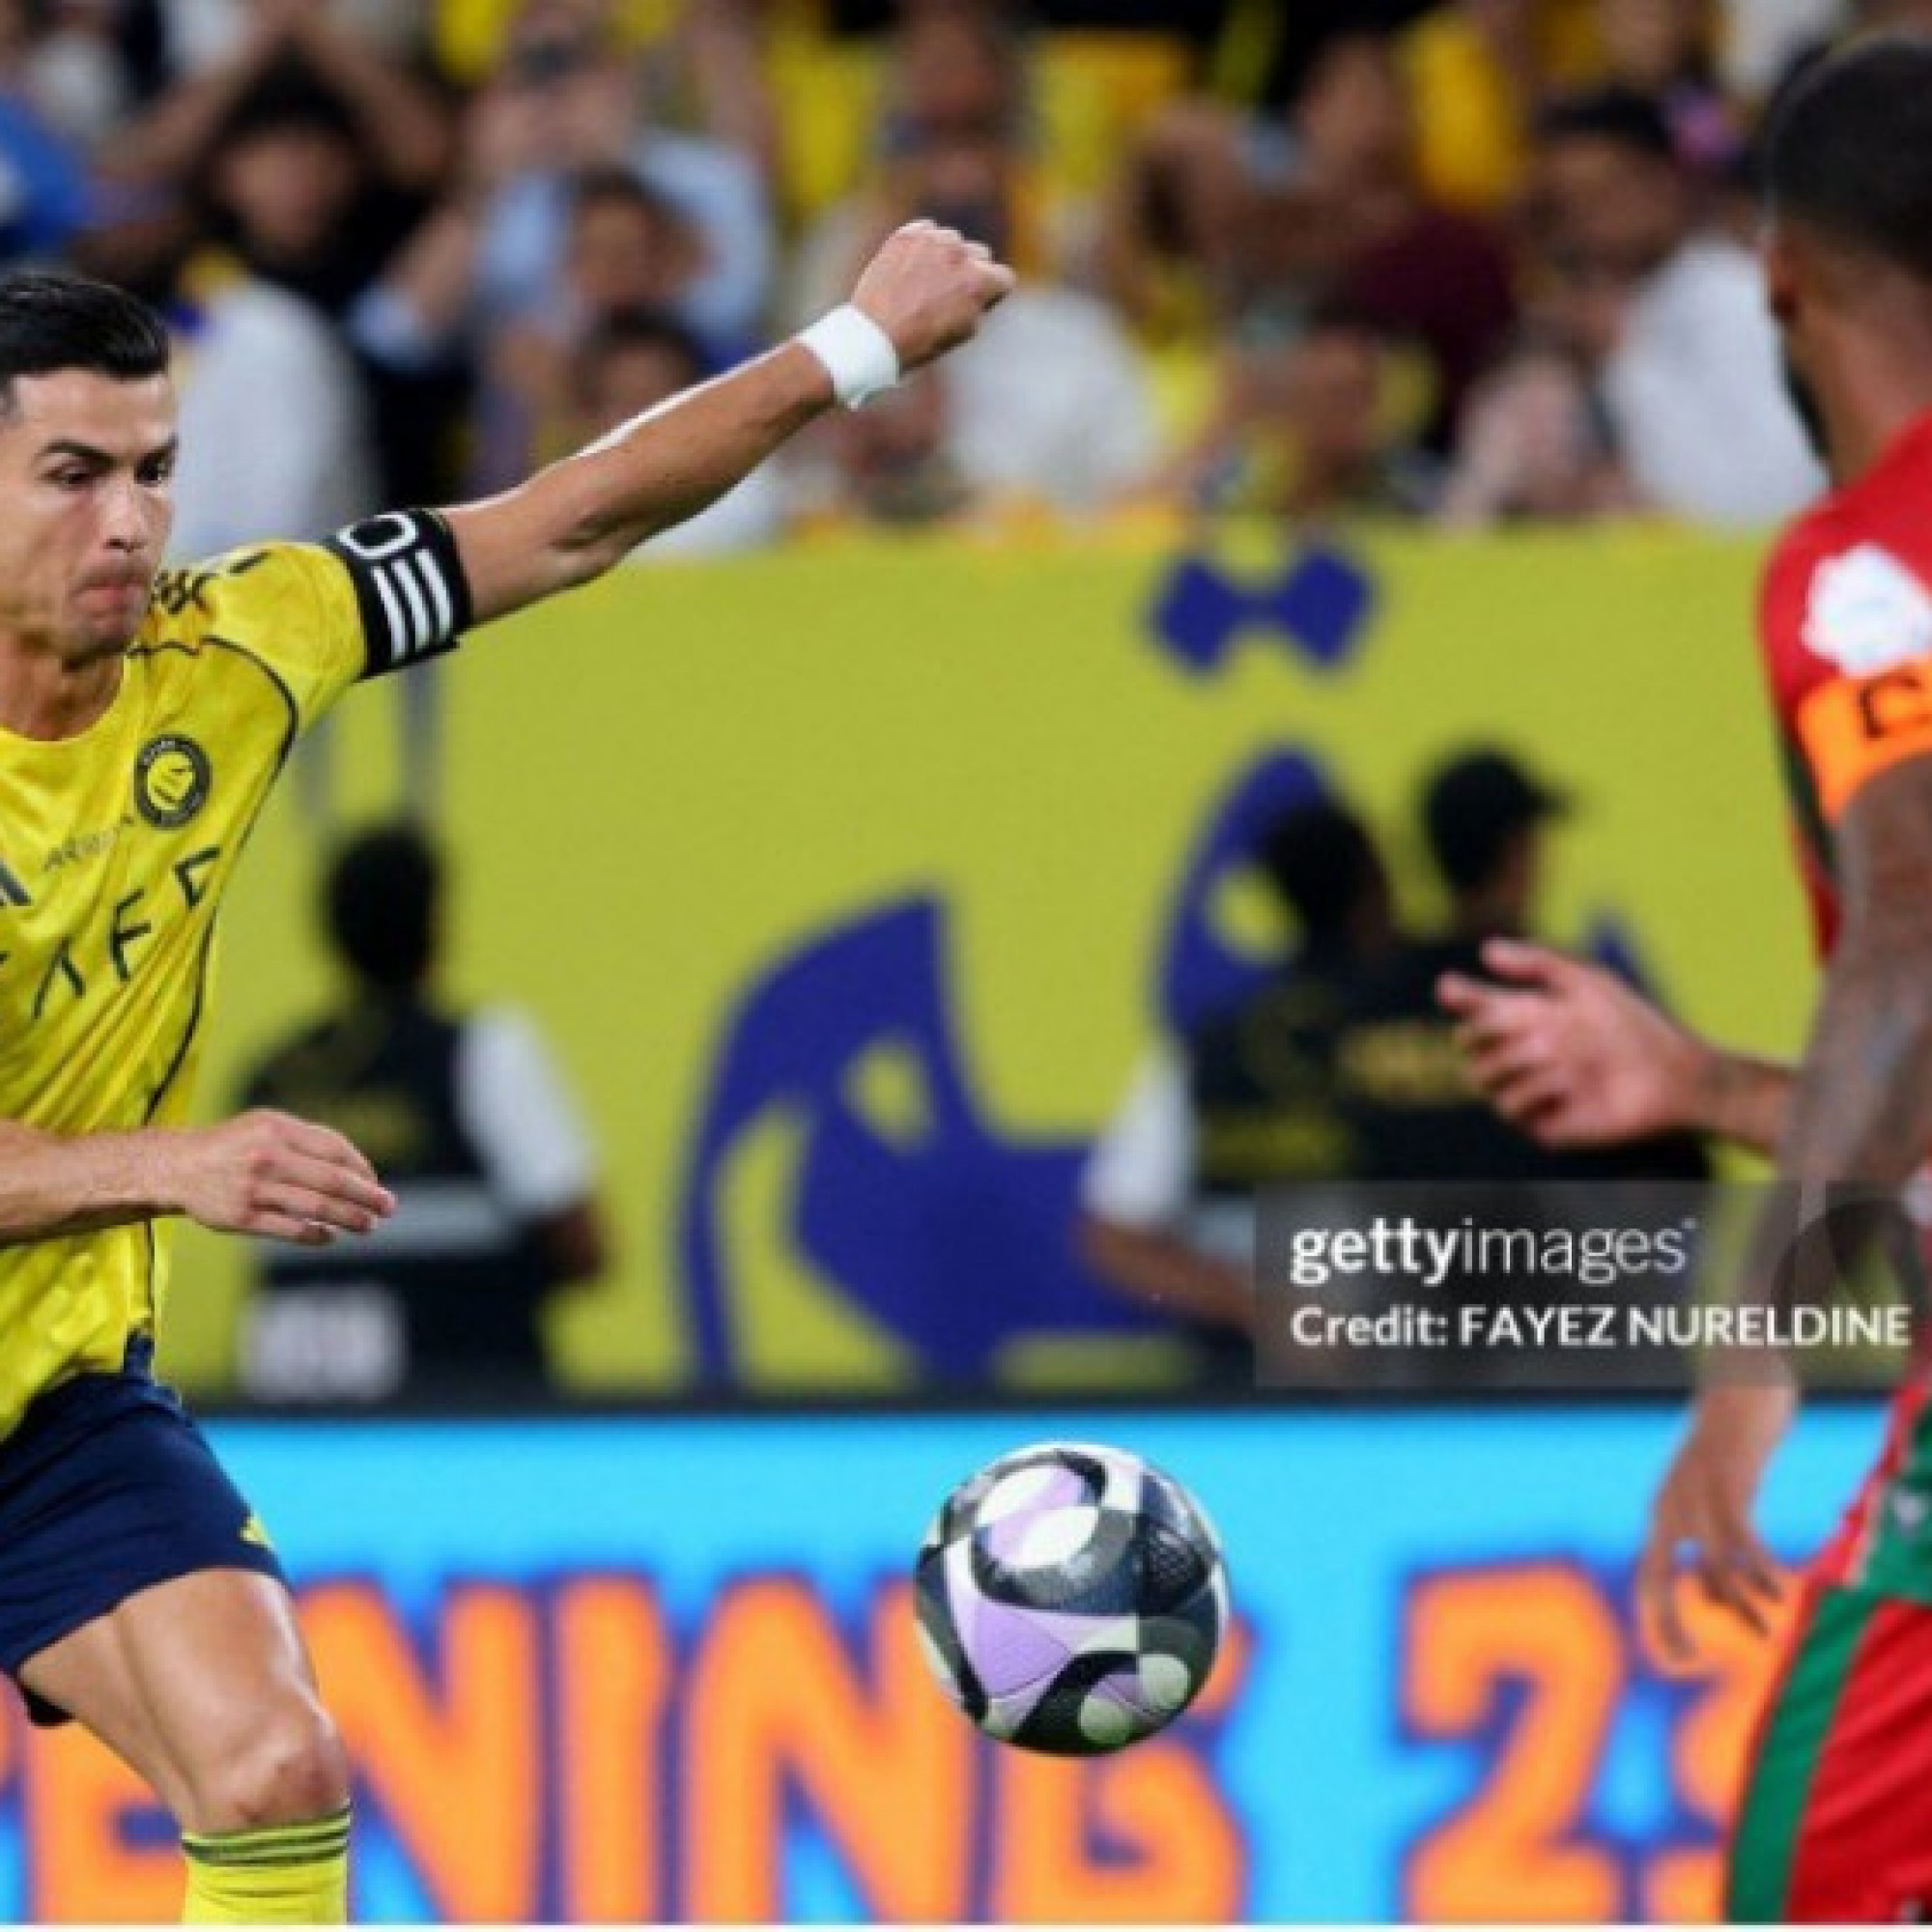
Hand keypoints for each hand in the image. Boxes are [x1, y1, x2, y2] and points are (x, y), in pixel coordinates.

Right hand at [159, 1110, 396, 1245]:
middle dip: (367, 1196)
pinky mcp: (241, 1217)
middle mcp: (268, 1157)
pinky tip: (331, 1237)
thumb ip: (309, 1141)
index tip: (376, 1184)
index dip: (362, 1169)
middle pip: (333, 1180)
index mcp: (278, 1129)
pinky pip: (291, 1230)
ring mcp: (254, 1188)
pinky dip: (317, 1236)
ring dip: (349, 1219)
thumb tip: (360, 1170)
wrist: (176, 1167)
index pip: (335, 1150)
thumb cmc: (235, 1146)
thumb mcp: (267, 1126)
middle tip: (389, 1208)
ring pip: (316, 1208)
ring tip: (368, 1226)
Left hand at [849, 220, 1015, 374]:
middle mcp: (959, 254)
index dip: (992, 294)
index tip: (977, 305)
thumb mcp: (963, 331)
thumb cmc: (920, 342)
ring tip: (926, 282)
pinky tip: (912, 268)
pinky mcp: (907, 235)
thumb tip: (985, 288)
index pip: (1004, 277)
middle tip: (948, 294)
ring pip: (953, 241)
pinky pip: (927, 231)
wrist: (873, 336)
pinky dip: (923, 245)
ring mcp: (932, 241)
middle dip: (970, 271)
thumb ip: (981, 304)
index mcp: (978, 281)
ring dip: (946, 256)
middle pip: (980, 255)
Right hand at [1438, 939, 1709, 1145]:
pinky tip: (1569, 1082)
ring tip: (1562, 1054)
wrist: (1670, 1076)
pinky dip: (1536, 1088)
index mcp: (1526, 1020)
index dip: (1458, 996)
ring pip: (1482, 1074)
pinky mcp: (1539, 1124)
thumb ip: (1536, 962)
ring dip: (1519, 1059)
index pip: (1475, 1008)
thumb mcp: (1587, 981)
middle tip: (1528, 1021)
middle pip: (1467, 1042)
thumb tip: (1485, 950)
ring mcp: (1527, 1091)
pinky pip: (1509, 1105)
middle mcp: (1519, 1056)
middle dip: (1490, 1030)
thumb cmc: (1634, 1024)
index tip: (1451, 988)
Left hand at [1639, 1381, 1794, 1660]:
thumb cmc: (1731, 1452)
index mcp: (1662, 1514)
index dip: (1657, 1618)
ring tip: (1767, 1631)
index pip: (1647, 1576)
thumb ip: (1707, 1545)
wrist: (1741, 1387)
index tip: (1675, 1657)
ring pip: (1712, 1562)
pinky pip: (1742, 1533)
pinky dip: (1761, 1565)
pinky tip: (1782, 1588)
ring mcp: (1695, 1492)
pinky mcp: (1729, 1479)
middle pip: (1656, 1575)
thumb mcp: (1712, 1503)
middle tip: (1687, 1660)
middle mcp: (1669, 1506)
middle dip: (1668, 1620)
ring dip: (1739, 1601)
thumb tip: (1707, 1594)